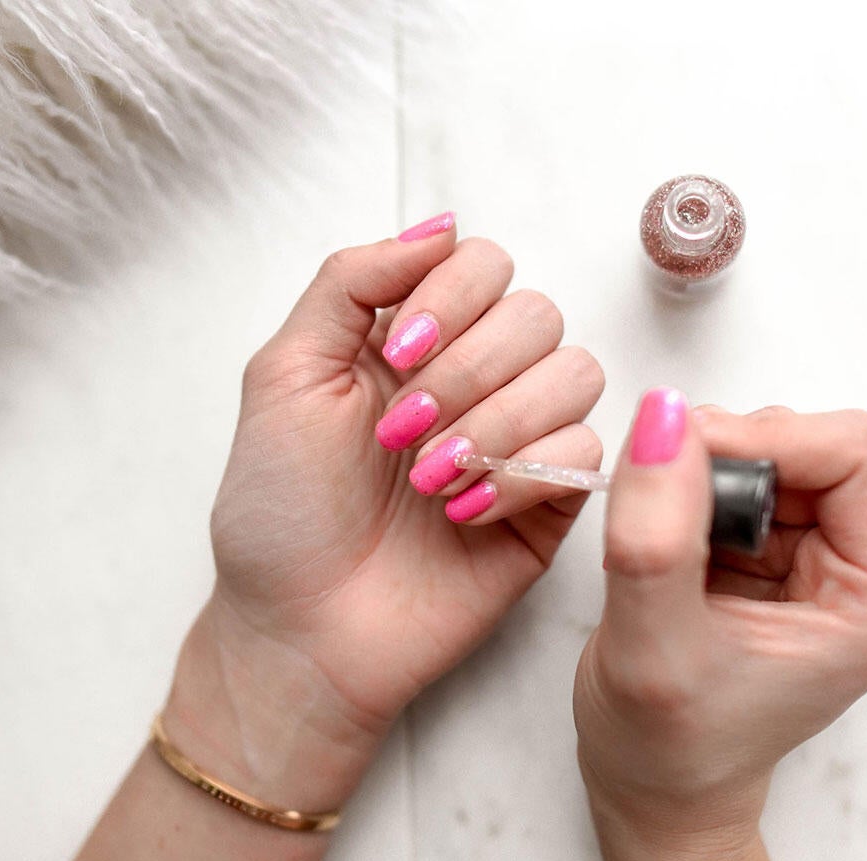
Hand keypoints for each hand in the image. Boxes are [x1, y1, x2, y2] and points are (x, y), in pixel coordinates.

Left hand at [167, 217, 603, 811]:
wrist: (301, 630)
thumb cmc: (281, 512)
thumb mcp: (285, 375)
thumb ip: (352, 281)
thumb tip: (440, 225)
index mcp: (417, 339)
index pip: (484, 265)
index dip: (452, 298)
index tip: (396, 355)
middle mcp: (478, 379)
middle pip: (537, 314)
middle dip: (470, 369)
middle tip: (401, 433)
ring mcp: (520, 440)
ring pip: (576, 374)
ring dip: (498, 422)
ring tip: (429, 479)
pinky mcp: (550, 504)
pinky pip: (585, 454)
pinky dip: (522, 476)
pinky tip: (461, 513)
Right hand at [573, 391, 866, 860]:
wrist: (658, 788)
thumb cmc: (670, 749)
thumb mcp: (654, 649)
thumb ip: (657, 536)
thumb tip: (662, 417)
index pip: (854, 451)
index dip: (761, 439)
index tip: (676, 460)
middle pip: (812, 441)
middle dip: (726, 458)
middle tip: (662, 515)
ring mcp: (828, 555)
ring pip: (770, 449)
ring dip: (702, 474)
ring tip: (664, 546)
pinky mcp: (783, 549)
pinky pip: (738, 472)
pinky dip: (690, 487)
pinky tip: (670, 546)